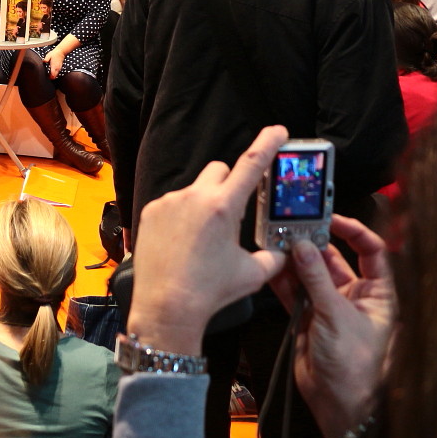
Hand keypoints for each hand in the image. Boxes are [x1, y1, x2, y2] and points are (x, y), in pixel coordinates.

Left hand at [42, 46, 66, 78]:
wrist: (61, 52)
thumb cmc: (54, 54)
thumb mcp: (49, 55)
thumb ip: (46, 59)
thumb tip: (44, 61)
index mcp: (54, 65)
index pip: (52, 74)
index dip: (49, 77)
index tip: (45, 77)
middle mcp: (57, 68)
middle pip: (54, 76)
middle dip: (50, 78)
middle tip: (45, 77)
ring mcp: (59, 68)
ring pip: (56, 76)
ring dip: (52, 77)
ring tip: (47, 76)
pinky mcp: (59, 68)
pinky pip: (57, 73)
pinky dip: (54, 75)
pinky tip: (50, 73)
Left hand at [126, 126, 290, 354]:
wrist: (166, 306)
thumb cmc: (210, 291)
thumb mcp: (253, 273)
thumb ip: (274, 255)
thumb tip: (284, 249)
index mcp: (224, 207)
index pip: (252, 164)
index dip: (268, 144)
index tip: (277, 131)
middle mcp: (195, 197)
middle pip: (220, 170)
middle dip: (230, 184)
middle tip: (232, 212)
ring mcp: (170, 202)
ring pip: (195, 189)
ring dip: (205, 203)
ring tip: (202, 238)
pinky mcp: (152, 211)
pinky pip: (174, 203)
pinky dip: (182, 215)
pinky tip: (182, 242)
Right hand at [268, 216, 395, 437]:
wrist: (337, 403)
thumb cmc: (354, 365)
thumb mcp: (337, 316)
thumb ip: (316, 279)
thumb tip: (302, 246)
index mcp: (376, 293)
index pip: (370, 251)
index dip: (353, 231)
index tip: (330, 218)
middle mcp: (353, 295)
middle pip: (333, 258)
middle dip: (312, 244)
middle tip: (292, 230)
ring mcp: (327, 305)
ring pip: (309, 272)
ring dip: (293, 260)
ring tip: (276, 245)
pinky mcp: (305, 316)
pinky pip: (292, 290)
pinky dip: (281, 279)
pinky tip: (270, 266)